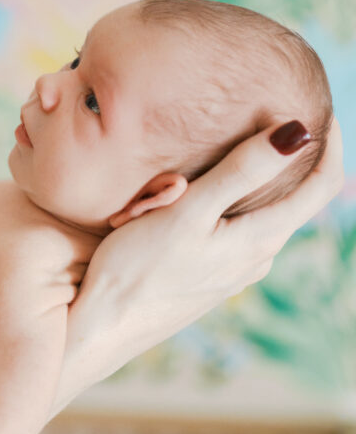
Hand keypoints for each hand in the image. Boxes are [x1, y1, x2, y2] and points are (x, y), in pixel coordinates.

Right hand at [59, 120, 342, 402]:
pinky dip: (237, 199)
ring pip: (265, 213)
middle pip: (297, 198)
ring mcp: (236, 270)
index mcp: (261, 239)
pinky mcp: (211, 275)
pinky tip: (209, 189)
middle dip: (291, 157)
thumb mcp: (188, 211)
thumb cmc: (137, 267)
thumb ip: (241, 171)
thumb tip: (298, 132)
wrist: (101, 325)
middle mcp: (258, 257)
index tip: (322, 108)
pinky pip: (239, 228)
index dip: (331, 142)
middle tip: (273, 115)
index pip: (322, 185)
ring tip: (237, 145)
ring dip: (260, 180)